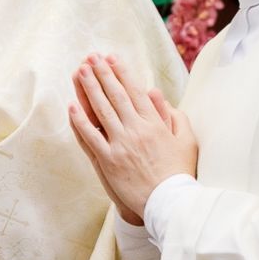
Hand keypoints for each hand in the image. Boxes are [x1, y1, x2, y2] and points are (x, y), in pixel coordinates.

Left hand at [68, 54, 197, 223]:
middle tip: (91, 58)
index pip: (134, 92)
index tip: (111, 58)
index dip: (121, 73)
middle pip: (115, 96)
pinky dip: (80, 121)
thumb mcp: (186, 140)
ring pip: (101, 111)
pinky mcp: (109, 161)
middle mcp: (136, 130)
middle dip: (102, 74)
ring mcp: (121, 145)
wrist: (170, 201)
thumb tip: (157, 95)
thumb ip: (174, 116)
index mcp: (154, 123)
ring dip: (89, 89)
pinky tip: (72, 106)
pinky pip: (91, 137)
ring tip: (80, 72)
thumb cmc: (180, 172)